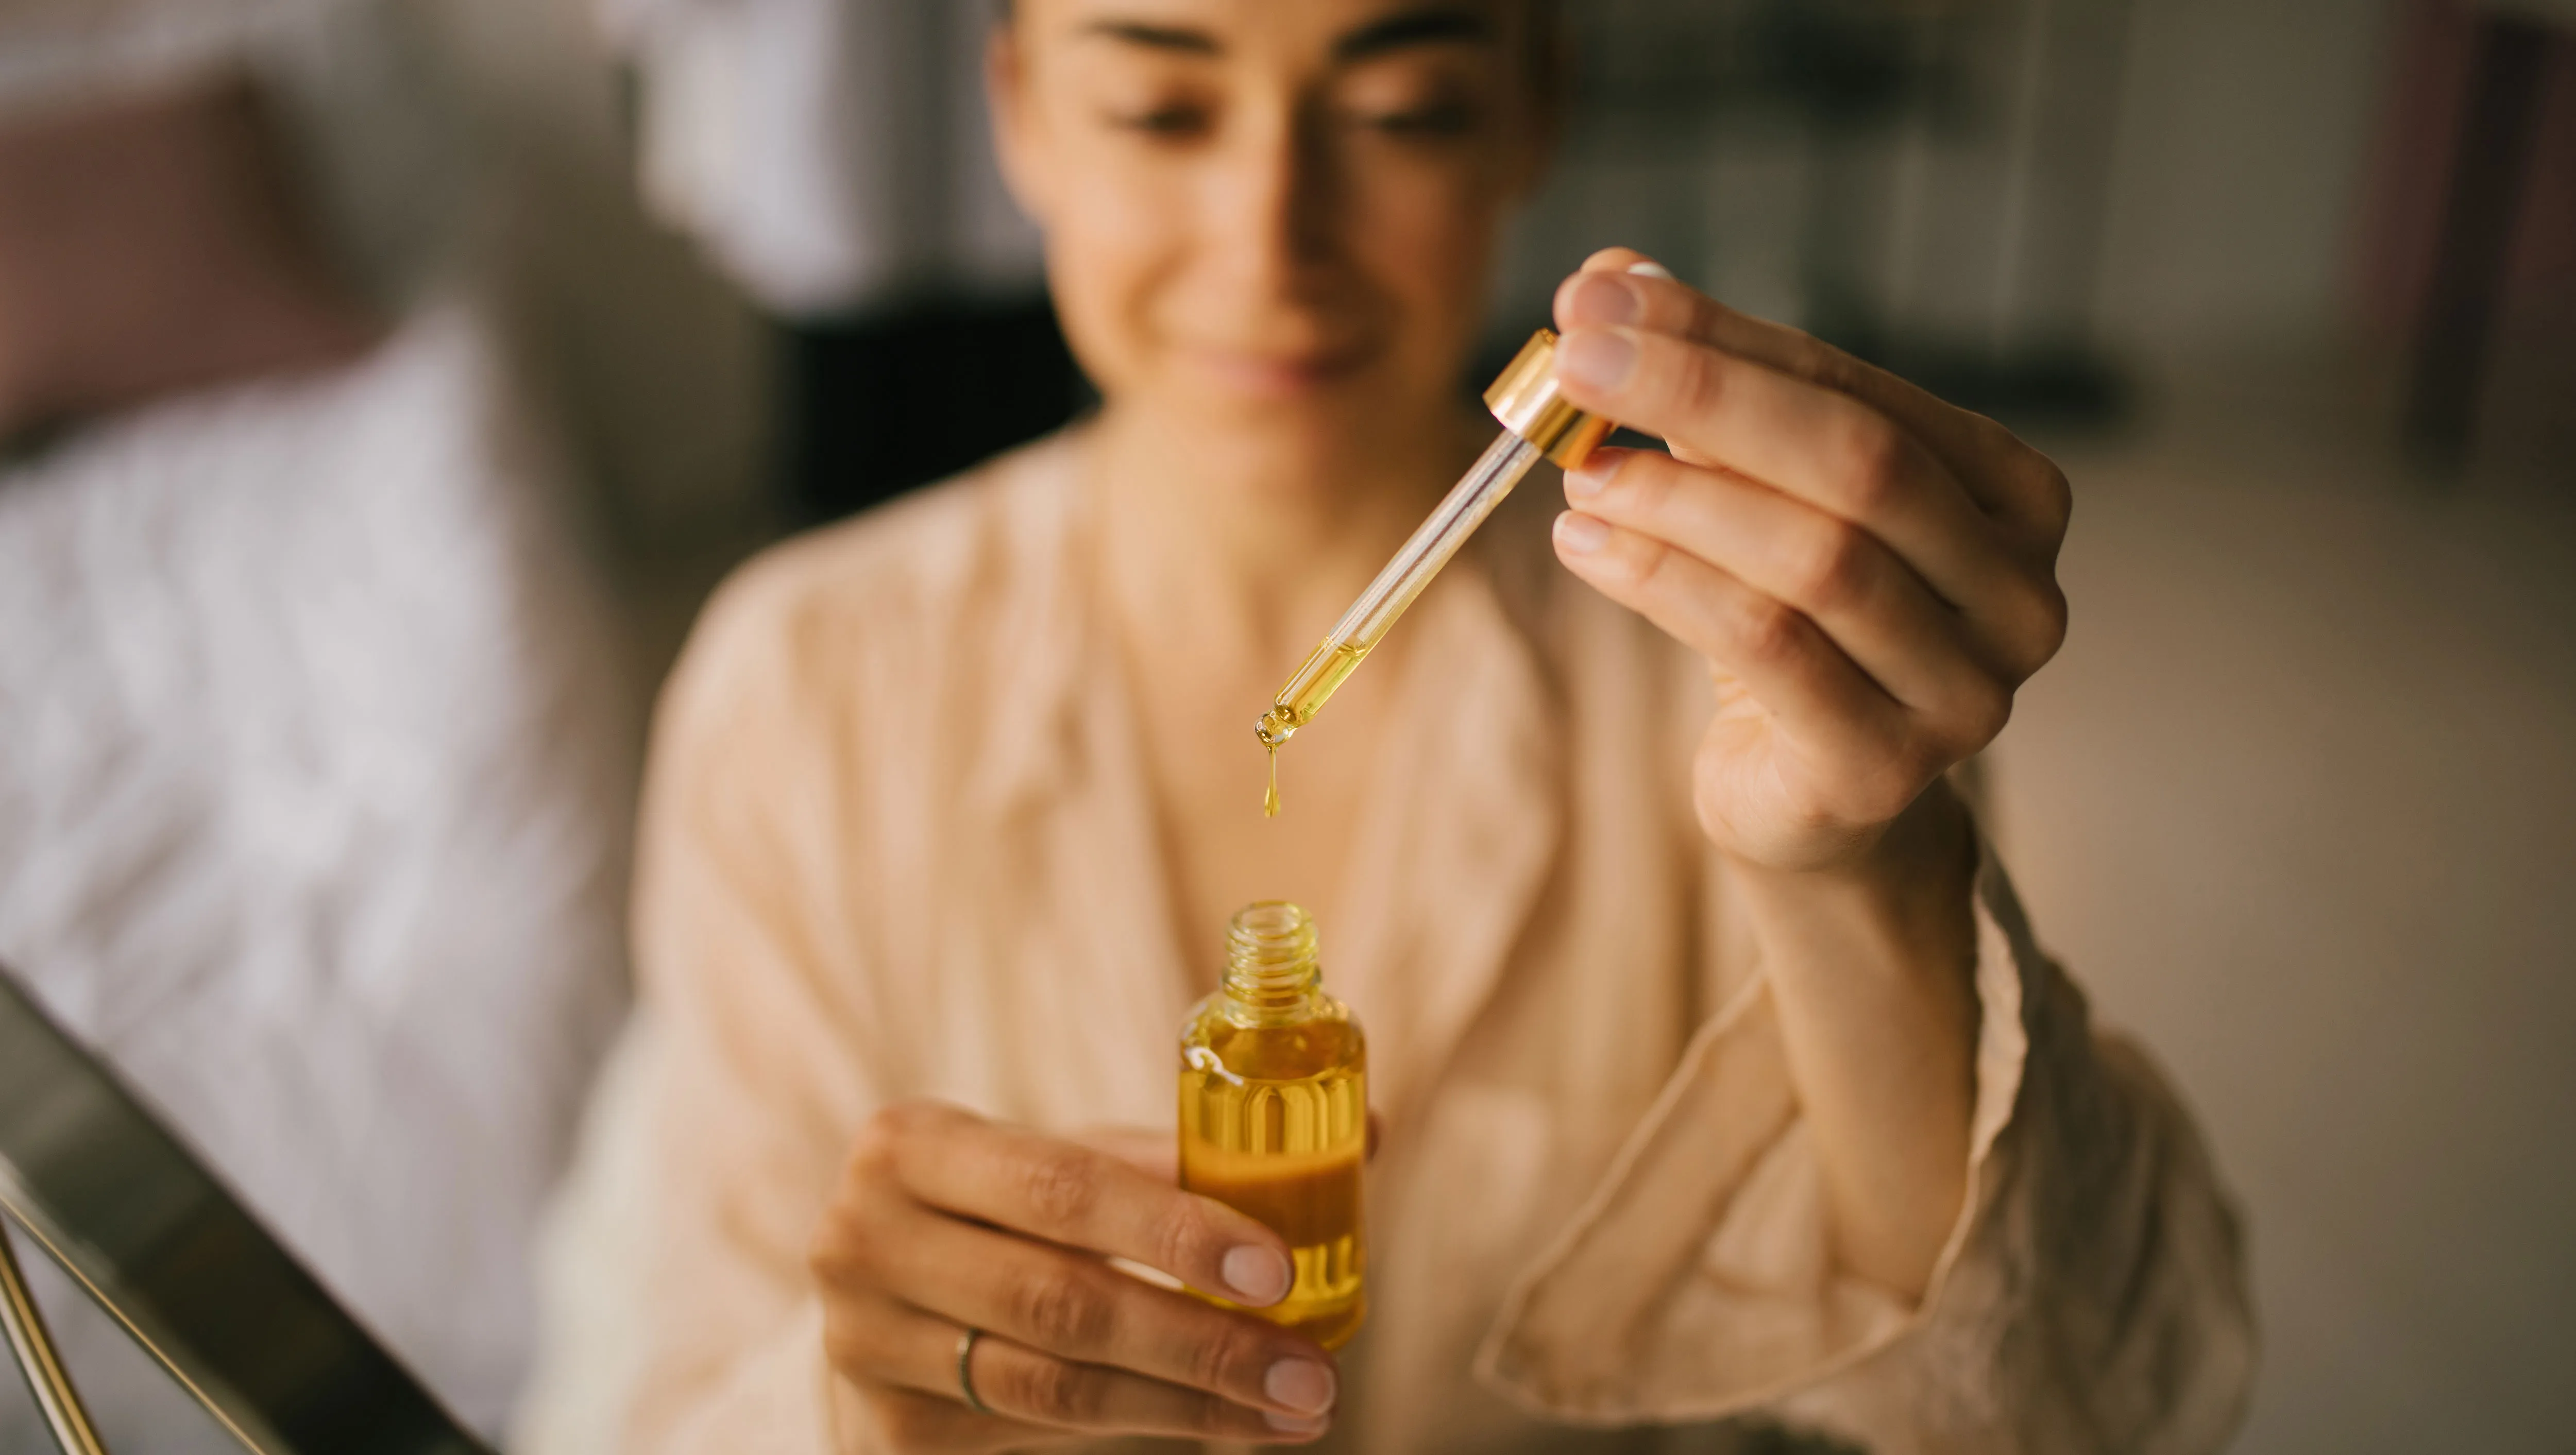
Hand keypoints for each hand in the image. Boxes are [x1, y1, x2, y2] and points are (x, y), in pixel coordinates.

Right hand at [810, 1101, 1339, 1451]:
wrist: (881, 1298)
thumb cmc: (1004, 1214)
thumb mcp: (1066, 1166)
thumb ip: (1186, 1157)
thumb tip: (1360, 1134)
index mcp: (913, 1143)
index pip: (1062, 1186)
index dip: (1174, 1231)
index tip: (1278, 1268)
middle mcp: (865, 1239)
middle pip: (1062, 1302)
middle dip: (1205, 1343)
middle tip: (1311, 1374)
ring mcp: (865, 1343)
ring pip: (1056, 1386)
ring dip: (1190, 1404)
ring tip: (1291, 1410)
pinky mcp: (889, 1431)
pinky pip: (1036, 1434)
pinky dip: (1140, 1429)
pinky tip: (1215, 1426)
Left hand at [1547, 248, 2069, 872]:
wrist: (1815, 798)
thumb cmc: (1798, 622)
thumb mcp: (1763, 495)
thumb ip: (1708, 391)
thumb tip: (1610, 278)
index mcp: (2015, 495)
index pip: (1858, 388)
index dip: (1725, 337)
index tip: (1603, 296)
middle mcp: (2017, 592)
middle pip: (1858, 463)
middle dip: (1704, 397)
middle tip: (1578, 363)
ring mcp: (1964, 690)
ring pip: (1814, 559)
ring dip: (1677, 499)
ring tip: (1578, 471)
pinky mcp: (1881, 768)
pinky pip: (1767, 648)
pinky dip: (1664, 583)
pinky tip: (1587, 546)